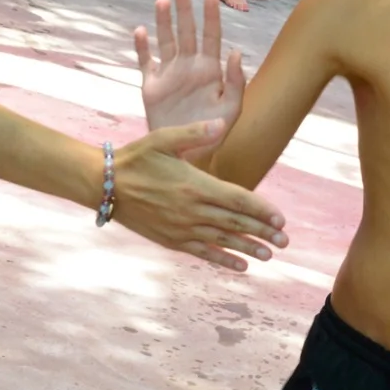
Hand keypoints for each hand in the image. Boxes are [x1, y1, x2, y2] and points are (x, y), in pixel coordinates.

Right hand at [111, 121, 287, 271]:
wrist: (104, 185)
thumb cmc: (135, 158)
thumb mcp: (163, 139)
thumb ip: (194, 133)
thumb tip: (220, 123)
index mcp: (194, 185)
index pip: (237, 200)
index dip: (261, 210)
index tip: (281, 219)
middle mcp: (192, 210)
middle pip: (235, 223)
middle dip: (262, 232)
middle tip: (285, 241)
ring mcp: (182, 228)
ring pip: (223, 240)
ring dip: (248, 248)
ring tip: (270, 255)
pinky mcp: (171, 240)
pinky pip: (203, 252)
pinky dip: (223, 259)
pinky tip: (240, 265)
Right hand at [134, 0, 245, 134]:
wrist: (188, 154)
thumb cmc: (213, 133)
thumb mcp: (231, 110)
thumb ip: (236, 83)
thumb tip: (235, 52)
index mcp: (210, 71)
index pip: (211, 38)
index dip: (210, 18)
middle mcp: (189, 67)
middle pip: (186, 33)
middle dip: (185, 11)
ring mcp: (169, 74)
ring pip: (165, 42)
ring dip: (164, 22)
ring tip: (162, 1)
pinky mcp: (151, 86)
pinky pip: (146, 62)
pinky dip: (142, 48)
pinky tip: (140, 31)